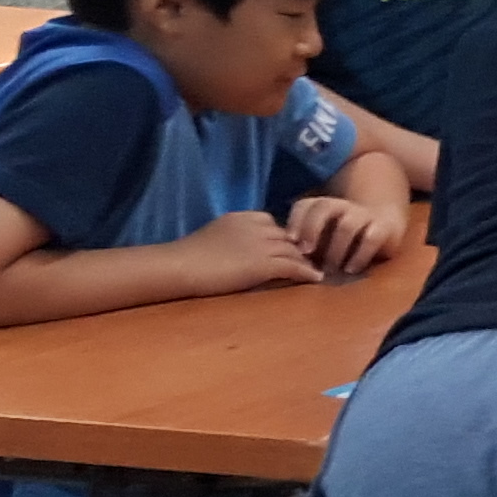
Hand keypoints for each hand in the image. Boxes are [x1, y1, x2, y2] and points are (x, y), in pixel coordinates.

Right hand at [168, 210, 326, 297]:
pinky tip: (316, 279)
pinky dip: (307, 273)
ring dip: (308, 261)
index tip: (290, 246)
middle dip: (301, 247)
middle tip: (314, 259)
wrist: (179, 266)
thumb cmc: (187, 256)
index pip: (272, 223)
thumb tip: (239, 250)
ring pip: (295, 251)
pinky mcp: (263, 264)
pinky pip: (294, 267)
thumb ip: (232, 238)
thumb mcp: (214, 237)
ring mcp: (261, 245)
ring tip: (318, 269)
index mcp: (242, 217)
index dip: (283, 236)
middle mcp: (256, 227)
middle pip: (288, 236)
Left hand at [285, 191, 408, 276]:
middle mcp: (343, 206)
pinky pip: (370, 238)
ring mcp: (365, 215)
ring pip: (346, 225)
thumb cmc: (345, 237)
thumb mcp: (323, 237)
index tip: (290, 240)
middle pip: (324, 207)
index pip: (305, 205)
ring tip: (330, 269)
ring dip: (335, 248)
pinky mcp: (384, 226)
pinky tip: (351, 270)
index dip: (296, 220)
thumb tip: (281, 256)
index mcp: (325, 206)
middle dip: (312, 229)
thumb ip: (305, 242)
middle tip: (306, 252)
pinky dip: (359, 255)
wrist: (386, 224)